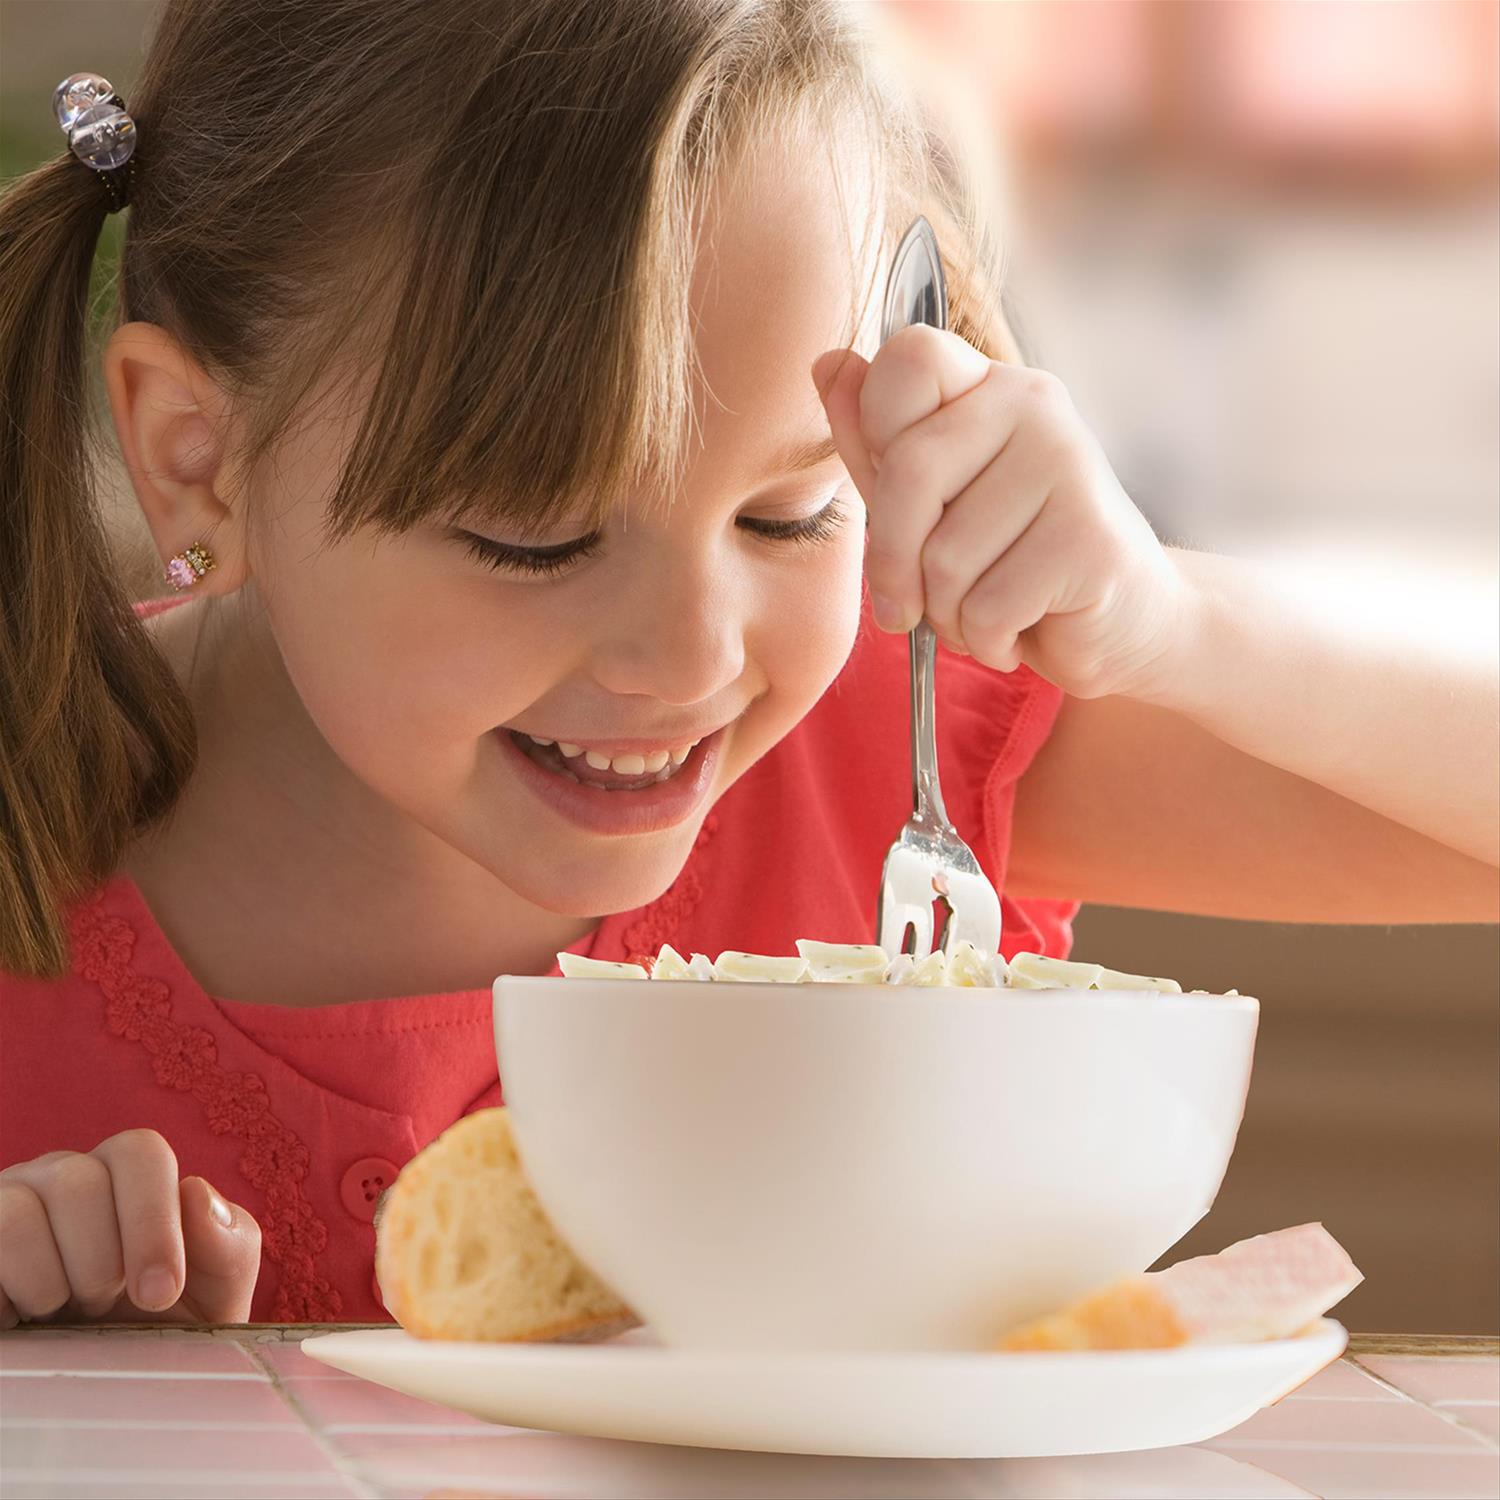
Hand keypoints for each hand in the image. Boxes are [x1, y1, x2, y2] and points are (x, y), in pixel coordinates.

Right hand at [0, 1129, 260, 1326]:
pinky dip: (6, 1298)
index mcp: (127, 1175)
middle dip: (101, 1263)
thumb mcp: (212, 1298)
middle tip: (105, 1305)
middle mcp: (62, 1177)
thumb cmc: (156, 1331)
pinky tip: (20, 1319)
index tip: (160, 1294)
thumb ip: (229, 1245)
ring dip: (49, 1281)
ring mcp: (7, 1204)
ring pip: (17, 1213)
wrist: (99, 1390)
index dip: (152, 1221)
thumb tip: (197, 1194)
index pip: (140, 1152)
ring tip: (62, 1312)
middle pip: (79, 1181)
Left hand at [812, 327, 1185, 699]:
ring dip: (947, 614)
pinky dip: (987, 640)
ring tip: (985, 611)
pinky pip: (987, 607)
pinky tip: (1022, 629)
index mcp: (989, 387)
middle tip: (908, 606)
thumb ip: (875, 442)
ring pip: (943, 557)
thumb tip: (827, 365)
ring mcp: (1071, 465)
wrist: (1122, 623)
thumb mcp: (928, 502)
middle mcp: (1035, 406)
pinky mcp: (1090, 539)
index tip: (896, 498)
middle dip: (893, 562)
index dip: (877, 432)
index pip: (907, 360)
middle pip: (908, 471)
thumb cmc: (1011, 561)